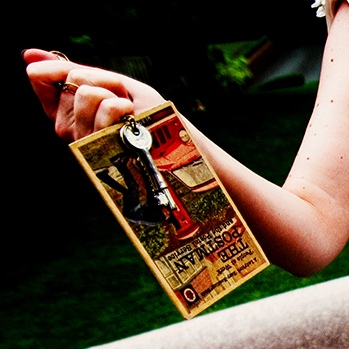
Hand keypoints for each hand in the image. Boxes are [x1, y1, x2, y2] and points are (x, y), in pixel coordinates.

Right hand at [24, 49, 164, 141]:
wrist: (175, 139)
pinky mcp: (101, 147)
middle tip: (122, 101)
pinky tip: (131, 121)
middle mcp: (66, 127)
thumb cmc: (144, 112)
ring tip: (127, 113)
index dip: (62, 67)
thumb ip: (71, 70)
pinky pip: (107, 107)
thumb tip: (27, 54)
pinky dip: (124, 106)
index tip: (91, 78)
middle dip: (104, 81)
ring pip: (87, 92)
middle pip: (73, 79)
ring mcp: (82, 139)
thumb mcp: (108, 84)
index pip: (39, 75)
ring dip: (115, 94)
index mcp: (63, 110)